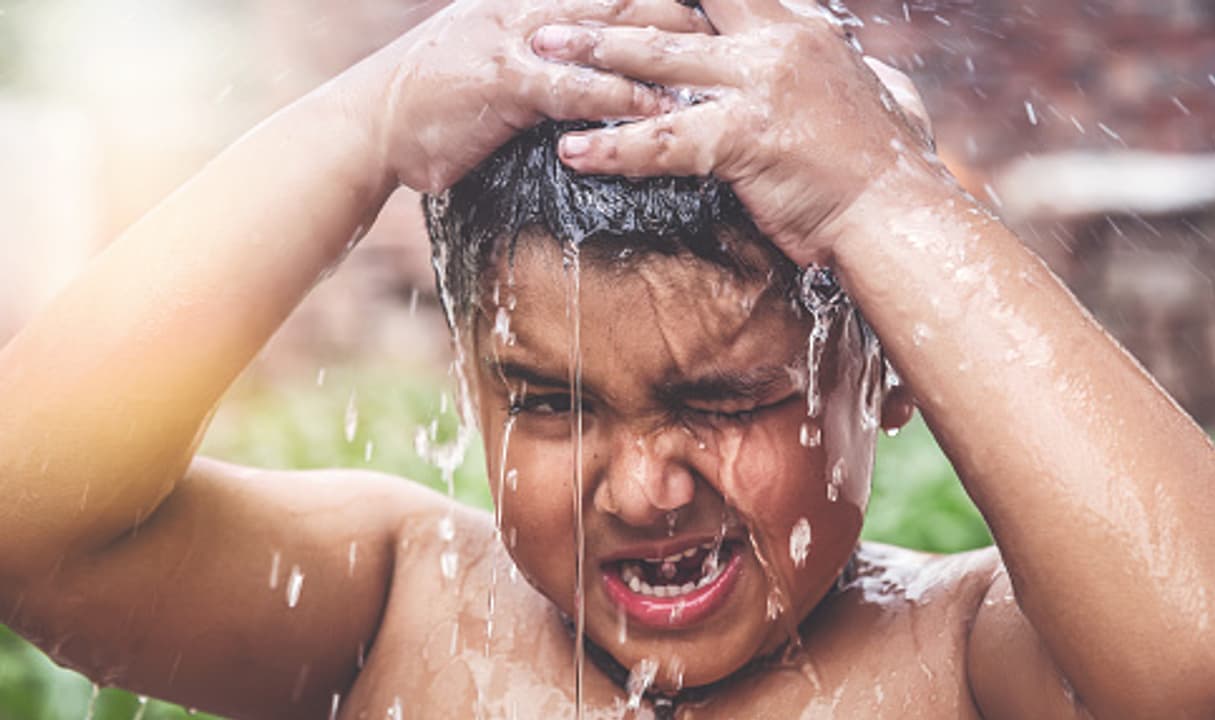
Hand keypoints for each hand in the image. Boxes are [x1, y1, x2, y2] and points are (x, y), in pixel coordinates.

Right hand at [355, 0, 712, 192]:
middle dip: (689, 11)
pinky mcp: (505, 82)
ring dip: (671, 48)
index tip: (727, 7)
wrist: (369, 123)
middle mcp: (532, 5)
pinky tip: (661, 109)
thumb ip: (549, 55)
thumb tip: (597, 65)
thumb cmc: (437, 98)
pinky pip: (576, 86)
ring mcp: (518, 38)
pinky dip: (621, 95)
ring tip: (725, 68)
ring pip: (612, 31)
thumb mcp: (498, 59)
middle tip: (747, 31)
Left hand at [531, 0, 935, 265]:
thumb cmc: (888, 166)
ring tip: (540, 51)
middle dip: (616, 3)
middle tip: (560, 3)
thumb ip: (853, 70)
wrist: (900, 212)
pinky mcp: (749, 135)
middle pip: (679, 8)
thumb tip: (858, 64)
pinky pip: (666, 140)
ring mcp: (761, 84)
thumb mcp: (881, 97)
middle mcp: (777, 44)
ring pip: (659, 59)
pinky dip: (616, 147)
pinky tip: (572, 152)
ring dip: (594, 52)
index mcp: (801, 31)